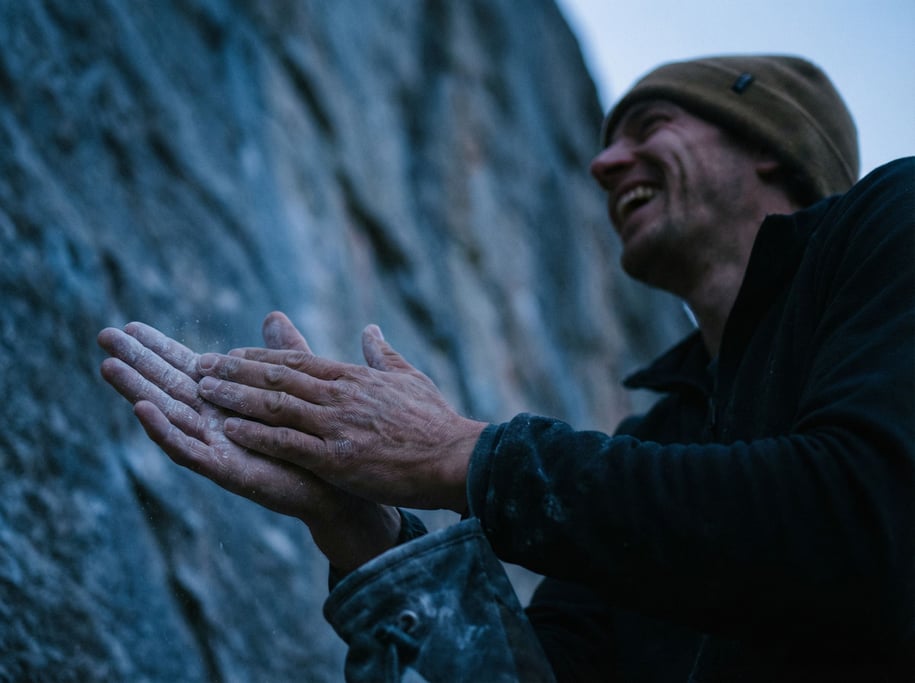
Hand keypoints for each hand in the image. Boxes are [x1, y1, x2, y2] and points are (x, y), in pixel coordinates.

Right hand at [98, 316, 400, 573]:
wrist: (336, 484)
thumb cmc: (313, 438)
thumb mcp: (296, 385)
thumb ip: (283, 352)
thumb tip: (273, 315)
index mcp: (229, 401)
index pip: (186, 368)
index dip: (159, 347)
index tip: (131, 324)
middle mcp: (214, 422)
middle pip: (166, 387)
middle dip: (136, 362)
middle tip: (104, 335)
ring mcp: (215, 446)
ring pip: (167, 415)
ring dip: (137, 390)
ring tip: (109, 366)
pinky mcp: (224, 469)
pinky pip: (187, 449)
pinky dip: (164, 430)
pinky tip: (143, 408)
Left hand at [196, 312, 486, 512]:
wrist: (455, 458)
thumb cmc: (435, 422)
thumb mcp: (410, 379)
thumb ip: (384, 355)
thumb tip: (371, 329)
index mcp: (353, 378)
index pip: (297, 362)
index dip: (260, 358)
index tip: (230, 354)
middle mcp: (339, 396)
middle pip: (277, 378)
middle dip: (235, 371)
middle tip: (200, 366)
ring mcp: (337, 426)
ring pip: (275, 406)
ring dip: (236, 397)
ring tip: (203, 391)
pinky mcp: (338, 458)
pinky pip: (288, 443)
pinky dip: (256, 435)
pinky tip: (229, 430)